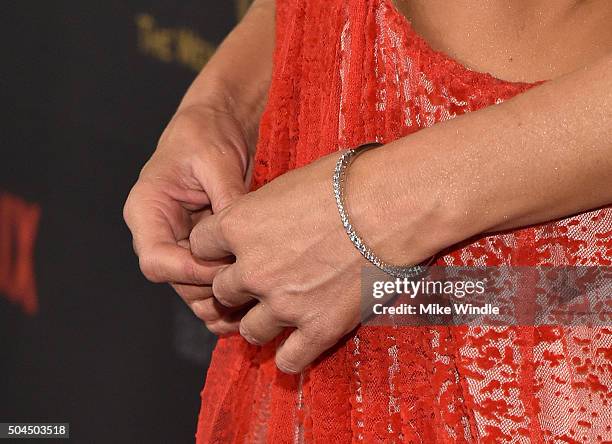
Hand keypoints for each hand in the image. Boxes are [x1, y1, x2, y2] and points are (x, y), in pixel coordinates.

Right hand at [123, 105, 251, 333]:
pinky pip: (211, 282)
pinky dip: (229, 295)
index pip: (157, 260)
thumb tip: (243, 239)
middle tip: (253, 293)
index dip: (190, 273)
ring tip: (257, 308)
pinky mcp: (203, 248)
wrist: (218, 123)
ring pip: (195, 290)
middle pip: (177, 282)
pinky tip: (254, 303)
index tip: (227, 270)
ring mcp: (182, 243)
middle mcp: (159, 233)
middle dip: (213, 292)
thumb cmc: (207, 132)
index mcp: (147, 211)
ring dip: (223, 302)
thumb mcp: (216, 160)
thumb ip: (227, 200)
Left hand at [188, 150, 439, 372]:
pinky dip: (291, 355)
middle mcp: (252, 270)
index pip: (199, 246)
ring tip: (282, 312)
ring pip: (250, 330)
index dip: (215, 248)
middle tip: (264, 278)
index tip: (231, 249)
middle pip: (222, 291)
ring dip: (261, 321)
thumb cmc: (345, 181)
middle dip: (239, 285)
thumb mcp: (289, 182)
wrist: (392, 205)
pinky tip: (300, 343)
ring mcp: (283, 304)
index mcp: (238, 226)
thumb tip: (263, 217)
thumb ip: (262, 209)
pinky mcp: (317, 328)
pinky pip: (289, 360)